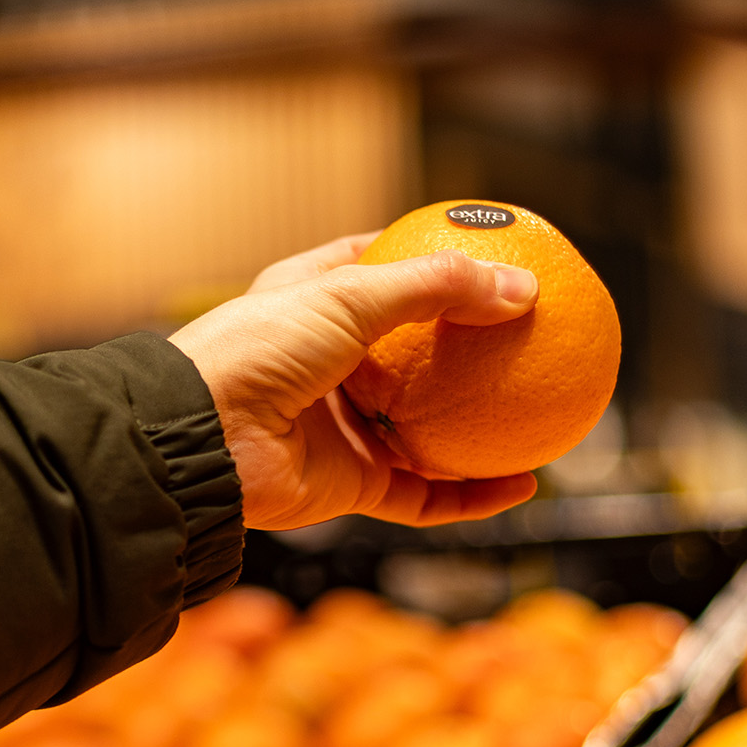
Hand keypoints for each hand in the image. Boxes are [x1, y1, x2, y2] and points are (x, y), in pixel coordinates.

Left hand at [170, 235, 539, 530]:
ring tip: (544, 421)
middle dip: (468, 351)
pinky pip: (426, 494)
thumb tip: (524, 289)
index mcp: (313, 303)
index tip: (487, 251)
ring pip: (428, 431)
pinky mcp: (352, 484)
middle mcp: (329, 364)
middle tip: (531, 338)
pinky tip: (523, 484)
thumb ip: (436, 288)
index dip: (426, 256)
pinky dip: (474, 495)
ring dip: (482, 430)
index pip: (374, 267)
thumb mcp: (348, 293)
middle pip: (412, 353)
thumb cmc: (258, 350)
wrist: (202, 442)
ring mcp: (343, 426)